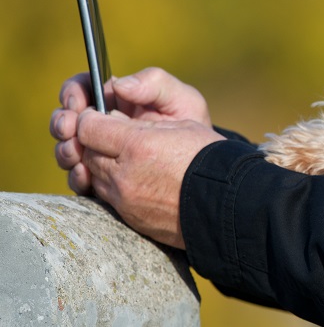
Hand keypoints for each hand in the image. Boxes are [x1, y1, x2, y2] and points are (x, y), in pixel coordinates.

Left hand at [49, 67, 223, 247]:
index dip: (93, 117)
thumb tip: (112, 121)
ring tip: (125, 157)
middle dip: (96, 140)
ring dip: (102, 163)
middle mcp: (124, 175)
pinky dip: (112, 183)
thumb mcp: (180, 125)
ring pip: (93, 175)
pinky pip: (106, 196)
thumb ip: (141, 123)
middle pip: (87, 151)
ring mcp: (125, 200)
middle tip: (113, 134)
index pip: (89, 127)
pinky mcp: (130, 217)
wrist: (228, 202)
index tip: (102, 115)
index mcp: (138, 146)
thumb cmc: (209, 158)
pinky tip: (132, 177)